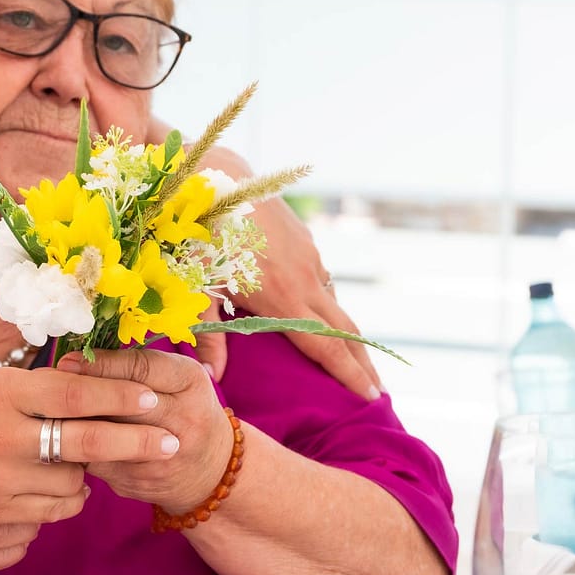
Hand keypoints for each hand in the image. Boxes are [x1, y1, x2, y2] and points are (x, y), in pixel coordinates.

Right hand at [0, 366, 178, 528]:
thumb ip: (18, 391)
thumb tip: (69, 388)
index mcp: (0, 391)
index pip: (75, 391)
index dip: (118, 395)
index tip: (150, 396)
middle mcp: (6, 433)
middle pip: (89, 439)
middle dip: (137, 441)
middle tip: (170, 440)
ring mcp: (1, 477)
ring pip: (73, 481)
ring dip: (89, 474)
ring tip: (89, 464)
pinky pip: (49, 512)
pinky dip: (64, 502)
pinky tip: (63, 491)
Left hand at [60, 348, 231, 514]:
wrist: (210, 471)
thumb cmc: (181, 409)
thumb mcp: (172, 377)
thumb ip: (134, 364)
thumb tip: (75, 356)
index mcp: (190, 381)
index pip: (141, 367)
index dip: (100, 364)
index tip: (67, 361)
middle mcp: (184, 418)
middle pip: (122, 404)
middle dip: (80, 394)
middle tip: (45, 385)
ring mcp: (164, 455)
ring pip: (104, 437)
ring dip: (71, 423)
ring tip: (44, 410)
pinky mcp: (140, 481)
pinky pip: (96, 463)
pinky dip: (72, 450)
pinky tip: (55, 438)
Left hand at [188, 134, 380, 399]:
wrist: (217, 176)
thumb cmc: (198, 236)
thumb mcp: (197, 289)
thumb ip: (209, 335)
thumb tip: (212, 379)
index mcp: (283, 298)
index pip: (326, 346)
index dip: (349, 374)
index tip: (370, 398)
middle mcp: (305, 279)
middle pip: (345, 330)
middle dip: (362, 363)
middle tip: (378, 394)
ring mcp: (309, 257)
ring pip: (335, 304)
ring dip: (347, 334)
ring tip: (353, 360)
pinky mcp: (305, 241)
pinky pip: (323, 281)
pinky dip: (328, 305)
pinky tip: (322, 315)